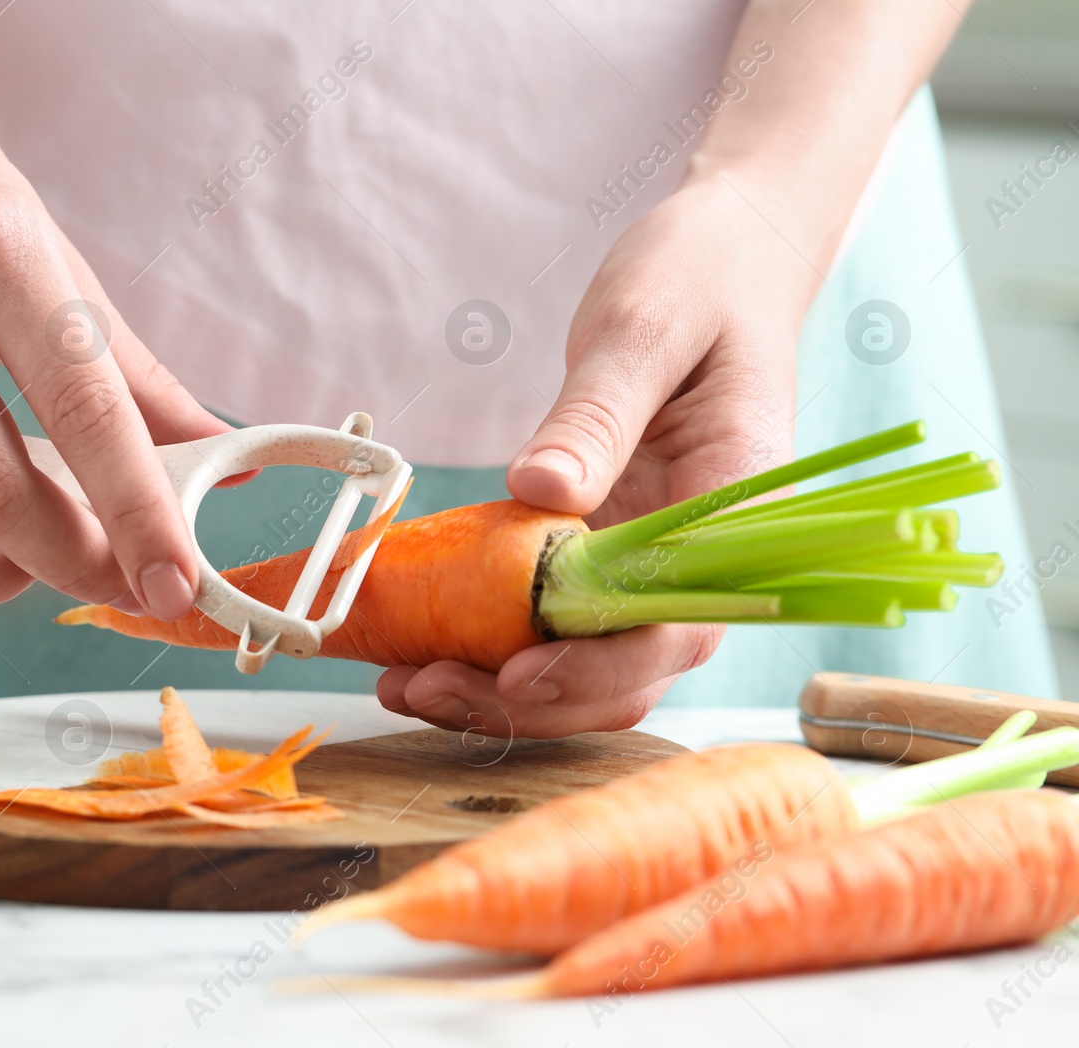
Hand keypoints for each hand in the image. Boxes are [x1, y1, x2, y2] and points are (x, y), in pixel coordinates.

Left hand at [378, 176, 817, 737]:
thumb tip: (537, 489)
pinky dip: (495, 642)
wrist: (727, 258)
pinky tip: (425, 642)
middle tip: (418, 687)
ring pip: (587, 661)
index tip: (515, 670)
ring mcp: (654, 559)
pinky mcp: (610, 550)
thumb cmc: (699, 279)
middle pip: (625, 669)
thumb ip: (597, 414)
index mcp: (735, 507)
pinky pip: (558, 619)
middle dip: (525, 698)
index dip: (596, 666)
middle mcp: (702, 556)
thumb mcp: (643, 327)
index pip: (676, 625)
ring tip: (403, 680)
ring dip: (500, 687)